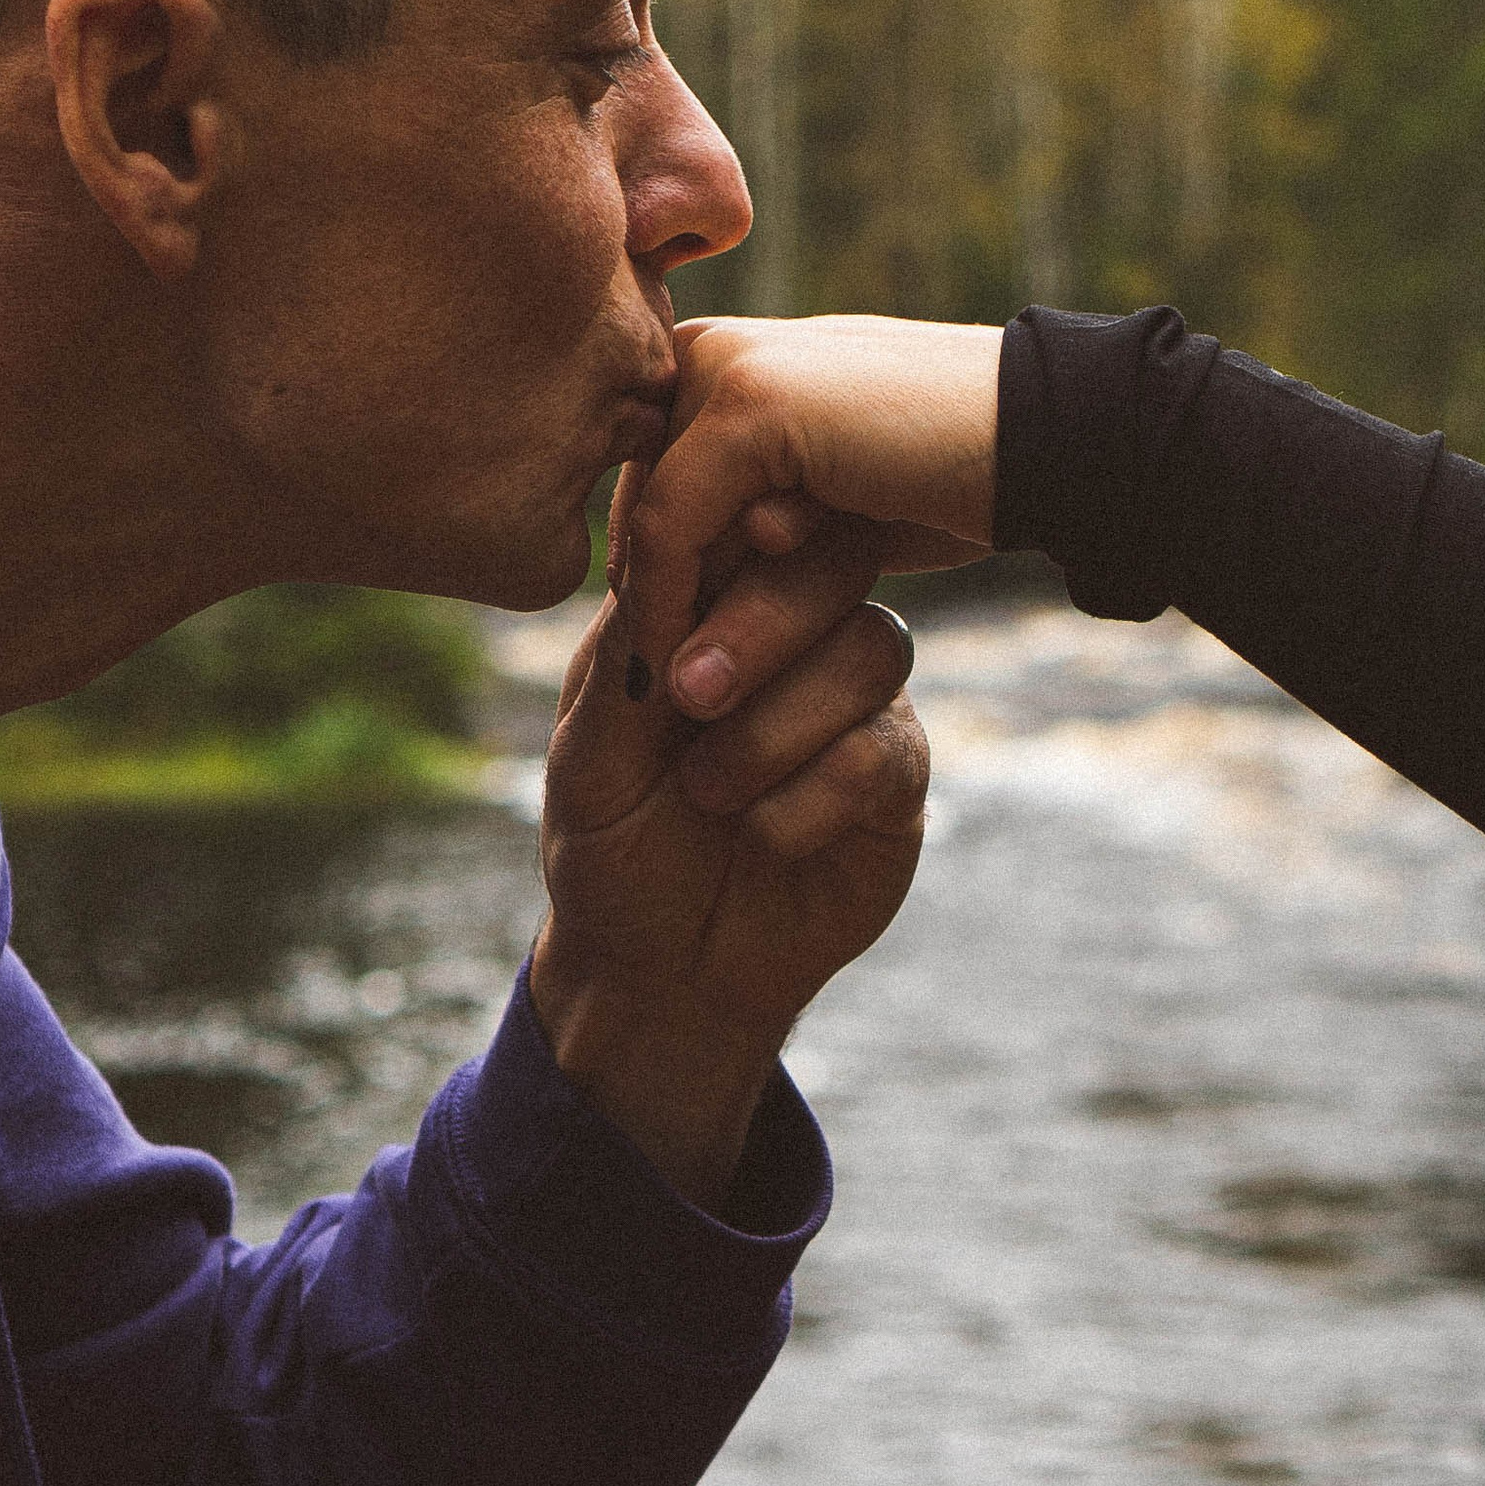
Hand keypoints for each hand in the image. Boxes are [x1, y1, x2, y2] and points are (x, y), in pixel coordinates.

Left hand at [530, 511, 929, 1213]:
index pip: (749, 520)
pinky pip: (884, 750)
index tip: (723, 540)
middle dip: (765, 621)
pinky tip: (763, 835)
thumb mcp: (591, 754)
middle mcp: (796, 639)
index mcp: (714, 606)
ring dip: (779, 723)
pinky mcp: (893, 783)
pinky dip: (814, 795)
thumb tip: (666, 535)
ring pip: (871, 648)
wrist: (660, 974)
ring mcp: (853, 707)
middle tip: (688, 696)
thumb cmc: (610, 848)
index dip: (746, 512)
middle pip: (835, 561)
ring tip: (707, 791)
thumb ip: (631, 651)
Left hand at [616, 315, 1001, 711]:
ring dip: (659, 612)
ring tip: (670, 693)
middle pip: (633, 497)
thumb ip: (757, 517)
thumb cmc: (945, 479)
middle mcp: (708, 346)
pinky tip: (690, 666)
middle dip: (648, 593)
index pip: (642, 479)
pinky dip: (674, 605)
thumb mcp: (830, 501)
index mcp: (720, 358)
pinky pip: (673, 527)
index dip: (649, 571)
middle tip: (650, 686)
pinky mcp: (750, 404)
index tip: (656, 657)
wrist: (1043, 443)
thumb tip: (667, 583)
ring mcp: (725, 365)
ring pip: (648, 516)